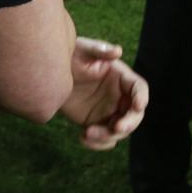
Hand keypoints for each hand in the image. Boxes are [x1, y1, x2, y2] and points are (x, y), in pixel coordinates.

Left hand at [56, 36, 148, 151]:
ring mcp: (109, 111)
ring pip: (120, 130)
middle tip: (115, 128)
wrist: (50, 75)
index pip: (139, 88)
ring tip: (88, 133)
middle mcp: (119, 96)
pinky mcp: (96, 123)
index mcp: (120, 77)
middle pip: (134, 114)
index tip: (138, 105)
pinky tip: (83, 138)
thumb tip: (117, 51)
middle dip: (128, 123)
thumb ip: (99, 49)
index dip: (141, 97)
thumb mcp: (82, 49)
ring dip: (109, 136)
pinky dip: (97, 143)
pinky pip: (104, 138)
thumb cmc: (69, 56)